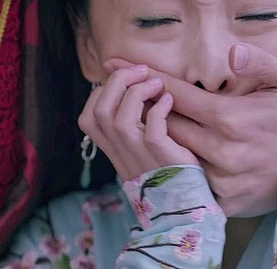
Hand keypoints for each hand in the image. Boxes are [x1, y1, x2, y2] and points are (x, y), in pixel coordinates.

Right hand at [77, 65, 198, 180]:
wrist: (188, 205)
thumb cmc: (170, 169)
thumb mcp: (144, 148)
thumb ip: (135, 124)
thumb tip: (130, 87)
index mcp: (114, 151)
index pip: (88, 118)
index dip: (101, 92)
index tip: (126, 81)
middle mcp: (121, 154)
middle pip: (99, 112)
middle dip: (117, 82)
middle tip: (141, 72)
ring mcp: (140, 157)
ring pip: (118, 120)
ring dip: (137, 92)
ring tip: (157, 84)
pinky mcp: (163, 158)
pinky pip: (152, 130)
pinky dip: (159, 109)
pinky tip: (169, 101)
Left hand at [105, 44, 276, 216]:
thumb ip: (264, 62)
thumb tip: (232, 55)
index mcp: (233, 118)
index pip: (177, 93)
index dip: (147, 74)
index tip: (117, 61)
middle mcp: (223, 152)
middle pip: (166, 123)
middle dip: (144, 101)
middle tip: (123, 84)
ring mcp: (221, 179)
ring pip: (172, 151)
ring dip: (153, 130)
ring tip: (137, 110)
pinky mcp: (223, 199)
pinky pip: (187, 176)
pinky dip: (173, 159)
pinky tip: (164, 144)